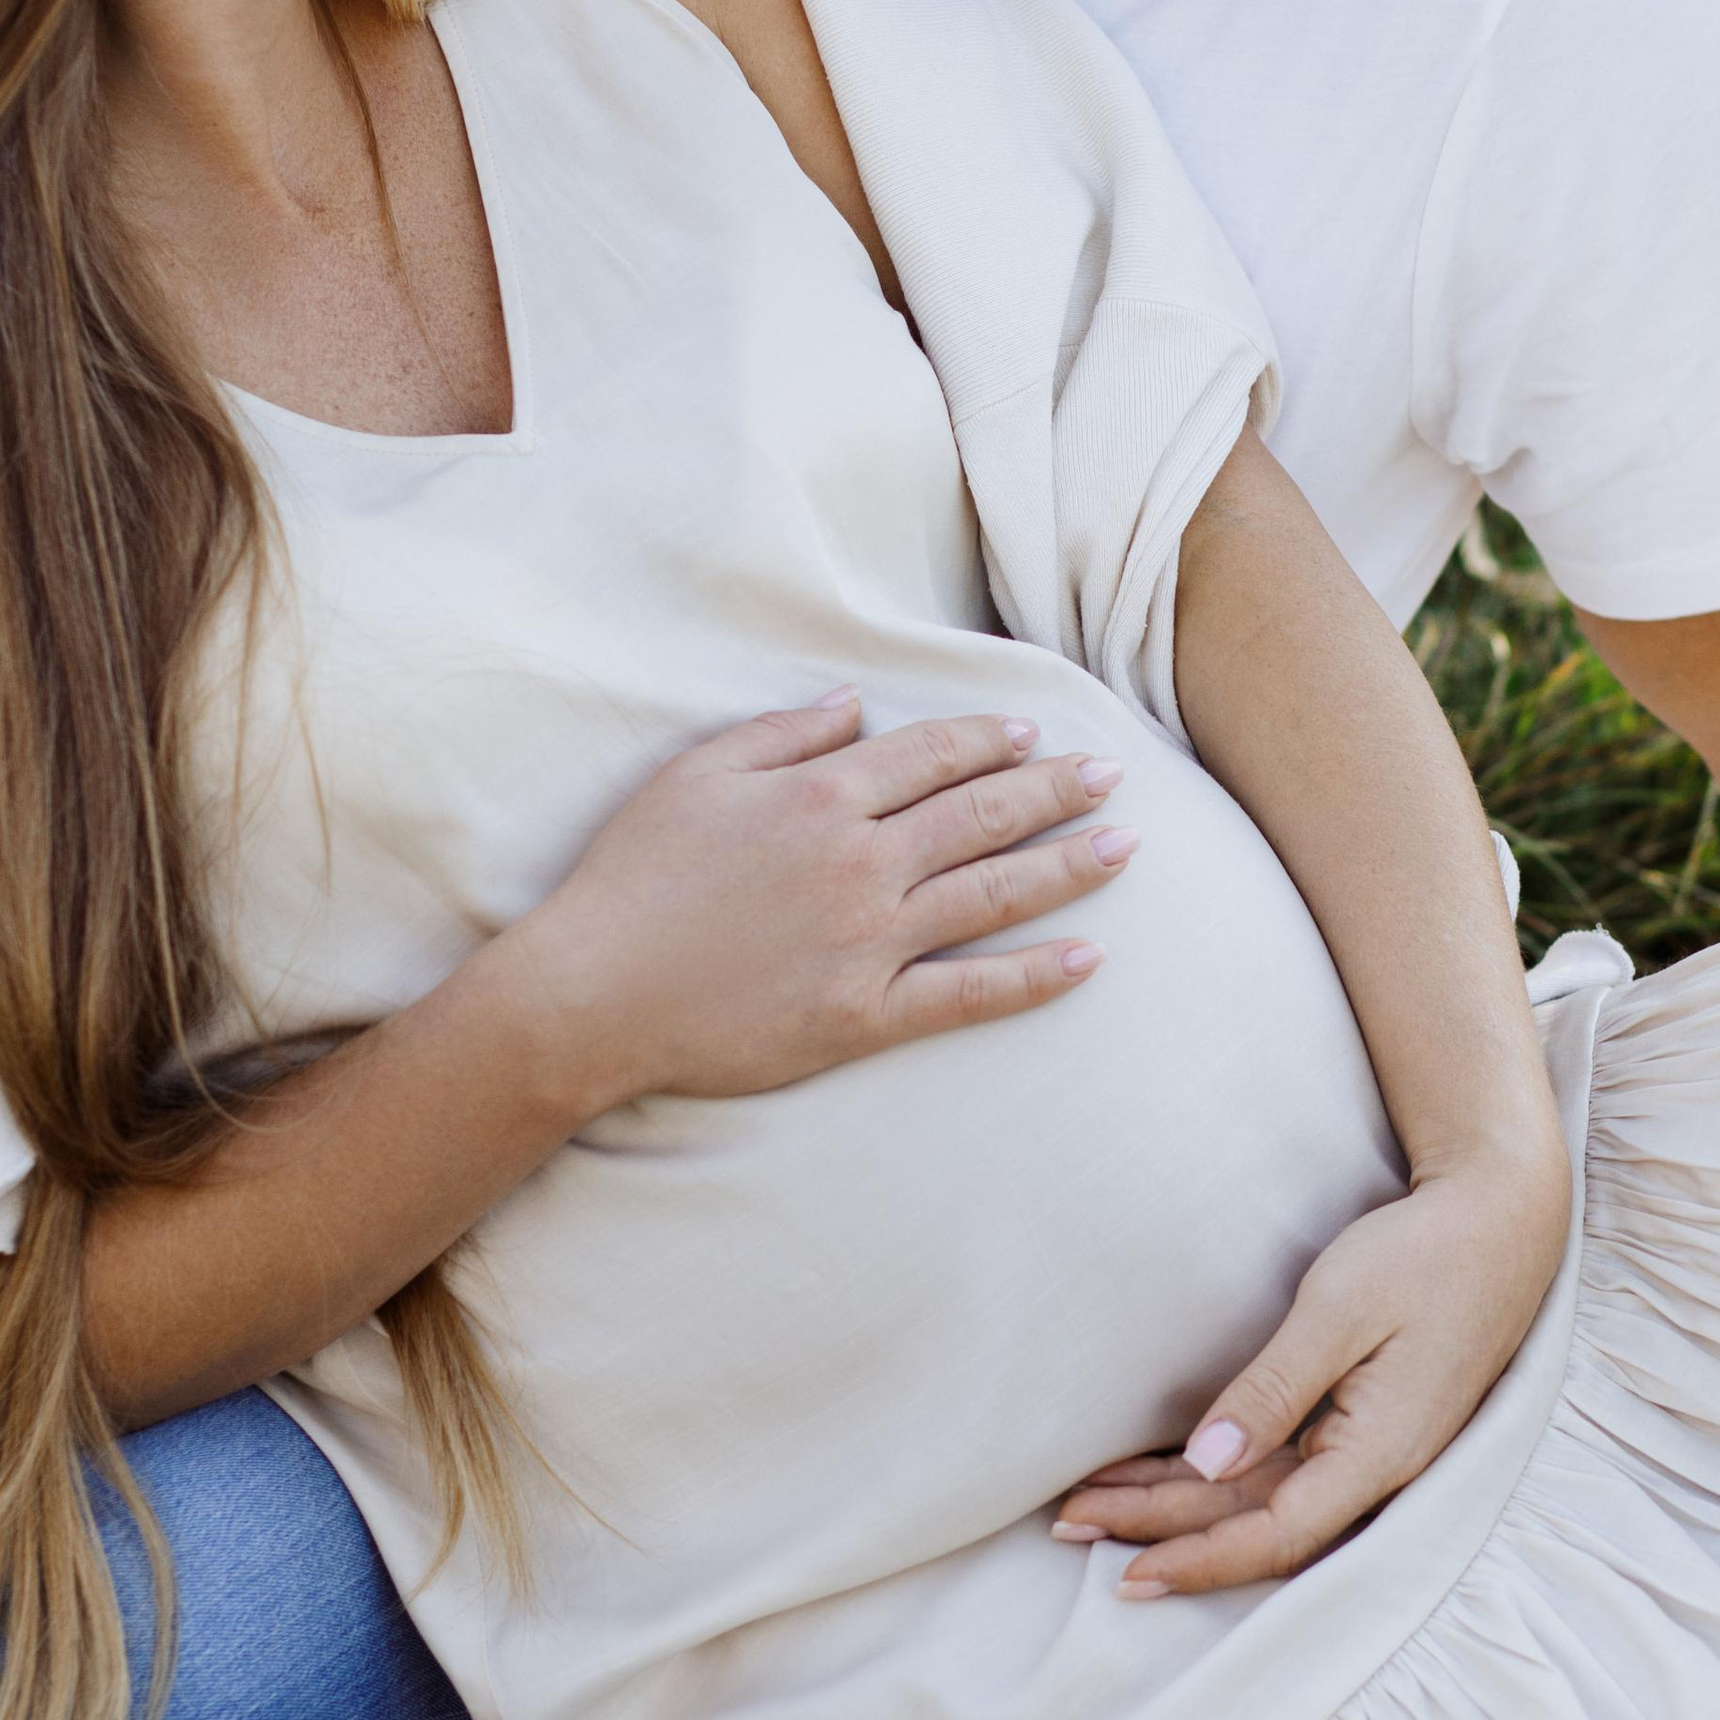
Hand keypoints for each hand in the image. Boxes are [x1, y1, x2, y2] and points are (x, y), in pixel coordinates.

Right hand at [482, 688, 1134, 1116]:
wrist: (593, 993)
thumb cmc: (633, 878)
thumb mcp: (696, 776)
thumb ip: (783, 734)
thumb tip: (852, 704)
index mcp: (821, 796)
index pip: (932, 755)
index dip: (989, 740)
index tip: (1033, 732)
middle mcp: (861, 862)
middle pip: (982, 815)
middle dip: (1055, 790)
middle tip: (1112, 777)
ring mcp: (869, 942)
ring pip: (993, 895)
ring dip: (1068, 866)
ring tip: (1126, 847)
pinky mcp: (864, 1015)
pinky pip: (968, 994)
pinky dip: (1033, 977)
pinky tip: (1086, 959)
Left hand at [1052, 1138, 1569, 1592]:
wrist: (1501, 1221)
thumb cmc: (1424, 1256)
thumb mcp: (1340, 1310)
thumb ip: (1274, 1389)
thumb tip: (1207, 1461)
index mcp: (1379, 1453)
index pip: (1275, 1533)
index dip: (1200, 1557)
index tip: (1130, 1573)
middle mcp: (1377, 1467)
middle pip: (1254, 1520)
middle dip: (1160, 1528)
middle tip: (1068, 1526)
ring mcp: (1372, 1448)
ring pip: (1262, 1496)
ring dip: (1178, 1503)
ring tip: (1094, 1506)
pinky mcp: (1363, 1422)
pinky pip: (1281, 1466)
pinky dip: (1217, 1472)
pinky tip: (1165, 1471)